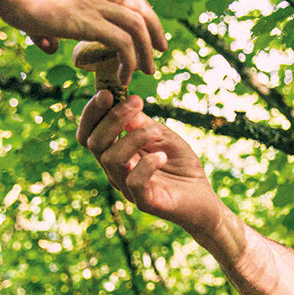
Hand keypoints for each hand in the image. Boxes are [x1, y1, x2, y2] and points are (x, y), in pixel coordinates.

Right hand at [0, 0, 166, 82]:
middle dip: (155, 30)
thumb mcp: (35, 8)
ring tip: (147, 71)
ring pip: (137, 26)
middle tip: (160, 52)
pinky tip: (123, 78)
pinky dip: (129, 62)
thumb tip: (48, 46)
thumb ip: (47, 29)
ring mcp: (93, 2)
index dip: (142, 11)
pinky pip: (122, 43)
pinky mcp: (87, 21)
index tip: (149, 31)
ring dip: (146, 51)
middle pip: (140, 6)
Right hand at [77, 93, 218, 233]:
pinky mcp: (146, 202)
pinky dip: (147, 164)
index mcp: (116, 154)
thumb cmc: (181, 167)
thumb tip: (125, 106)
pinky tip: (163, 157)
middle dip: (112, 118)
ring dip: (134, 137)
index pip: (89, 134)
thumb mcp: (163, 136)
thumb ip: (143, 123)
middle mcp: (116, 171)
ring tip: (157, 131)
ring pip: (112, 159)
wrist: (204, 200)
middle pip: (94, 143)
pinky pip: (134, 182)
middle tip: (137, 101)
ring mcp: (128, 188)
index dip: (92, 113)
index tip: (108, 93)